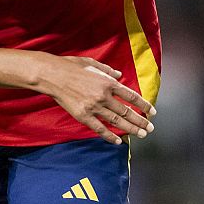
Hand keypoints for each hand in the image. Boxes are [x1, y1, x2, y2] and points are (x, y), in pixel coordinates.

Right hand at [33, 56, 155, 144]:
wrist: (52, 75)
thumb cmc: (71, 66)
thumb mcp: (92, 63)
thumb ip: (108, 70)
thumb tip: (120, 75)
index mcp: (108, 82)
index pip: (131, 96)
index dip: (144, 105)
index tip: (152, 112)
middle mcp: (104, 96)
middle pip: (126, 111)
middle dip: (140, 121)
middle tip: (150, 129)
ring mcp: (93, 107)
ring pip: (116, 121)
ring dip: (131, 129)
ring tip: (142, 135)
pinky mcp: (82, 115)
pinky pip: (99, 128)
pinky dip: (109, 135)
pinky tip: (118, 140)